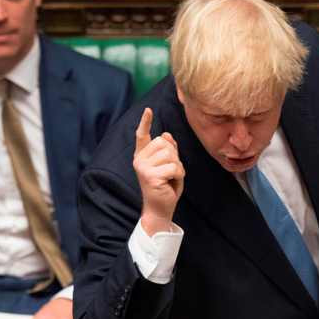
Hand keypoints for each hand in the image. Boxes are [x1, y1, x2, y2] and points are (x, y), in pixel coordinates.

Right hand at [134, 107, 183, 234]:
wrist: (160, 208)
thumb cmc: (165, 187)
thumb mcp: (169, 166)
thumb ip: (168, 151)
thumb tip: (166, 134)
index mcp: (142, 155)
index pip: (142, 135)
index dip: (145, 122)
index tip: (148, 110)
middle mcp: (139, 159)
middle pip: (164, 143)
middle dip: (174, 156)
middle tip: (170, 172)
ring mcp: (142, 167)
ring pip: (170, 154)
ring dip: (178, 167)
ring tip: (170, 178)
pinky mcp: (150, 176)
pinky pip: (174, 167)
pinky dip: (179, 175)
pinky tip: (171, 182)